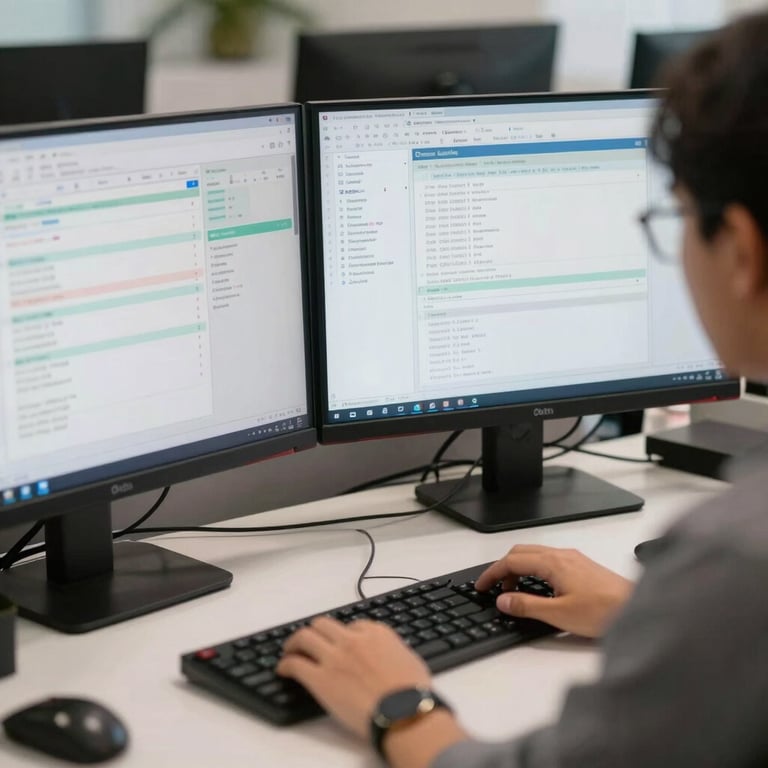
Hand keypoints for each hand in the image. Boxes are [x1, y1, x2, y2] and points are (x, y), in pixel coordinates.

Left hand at [277, 616, 431, 738]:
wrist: (403, 712)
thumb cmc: (412, 692)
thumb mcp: (410, 660)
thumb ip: (395, 651)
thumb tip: (391, 656)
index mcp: (376, 633)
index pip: (353, 625)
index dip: (344, 634)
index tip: (340, 642)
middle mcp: (352, 640)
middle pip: (324, 624)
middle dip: (315, 630)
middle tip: (309, 639)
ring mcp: (334, 657)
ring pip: (305, 637)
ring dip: (294, 641)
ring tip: (289, 650)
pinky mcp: (320, 679)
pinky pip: (295, 664)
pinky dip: (285, 664)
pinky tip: (283, 669)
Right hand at [475, 545, 633, 637]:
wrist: (639, 610)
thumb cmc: (605, 611)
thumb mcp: (559, 614)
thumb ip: (527, 606)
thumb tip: (503, 600)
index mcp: (553, 563)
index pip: (512, 561)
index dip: (493, 573)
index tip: (481, 586)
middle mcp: (562, 555)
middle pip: (521, 552)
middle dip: (503, 568)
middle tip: (495, 589)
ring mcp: (574, 559)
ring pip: (536, 555)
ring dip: (519, 569)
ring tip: (514, 592)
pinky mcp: (582, 566)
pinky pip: (549, 560)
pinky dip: (534, 570)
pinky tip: (538, 589)